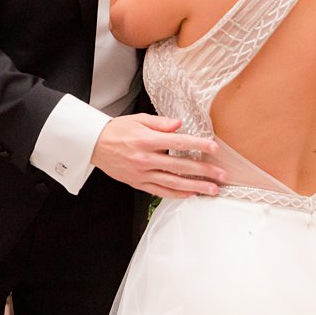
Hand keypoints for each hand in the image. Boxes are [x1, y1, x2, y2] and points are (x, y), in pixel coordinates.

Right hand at [90, 113, 224, 198]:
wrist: (94, 144)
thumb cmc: (117, 130)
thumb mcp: (138, 120)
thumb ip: (161, 123)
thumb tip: (179, 125)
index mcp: (147, 140)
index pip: (178, 143)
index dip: (198, 145)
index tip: (214, 148)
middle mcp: (145, 158)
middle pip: (180, 166)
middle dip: (203, 170)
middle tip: (221, 175)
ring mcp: (142, 173)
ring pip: (173, 182)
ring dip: (195, 186)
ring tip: (212, 189)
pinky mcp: (138, 183)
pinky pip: (160, 191)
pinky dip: (176, 194)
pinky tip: (190, 194)